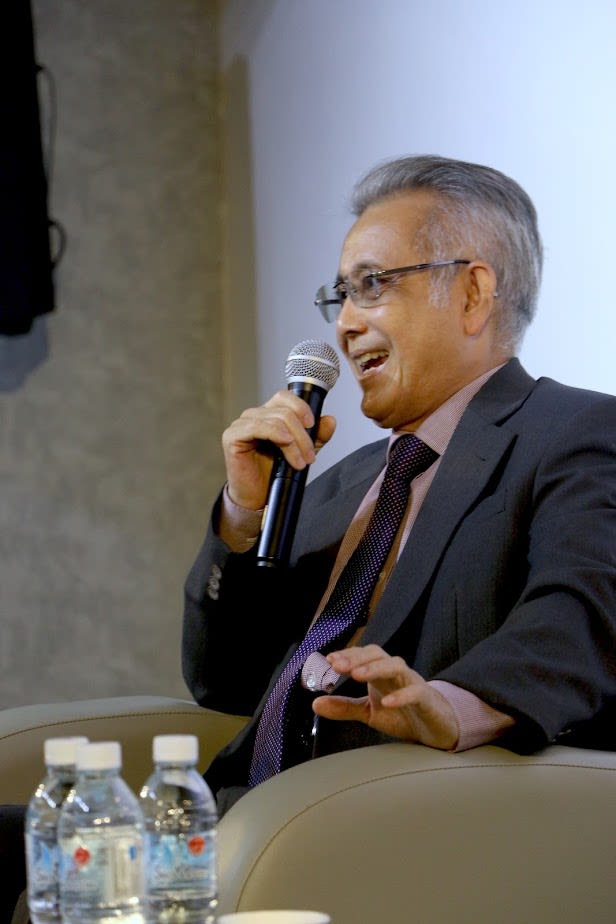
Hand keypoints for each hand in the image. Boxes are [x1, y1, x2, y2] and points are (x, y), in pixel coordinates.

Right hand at [221, 390, 335, 509]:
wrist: (258, 497)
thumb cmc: (275, 473)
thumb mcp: (303, 452)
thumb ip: (317, 436)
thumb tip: (330, 420)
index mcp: (269, 414)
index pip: (285, 397)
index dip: (301, 407)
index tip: (313, 425)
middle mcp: (255, 415)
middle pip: (284, 412)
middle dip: (302, 435)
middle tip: (310, 456)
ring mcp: (242, 424)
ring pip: (275, 420)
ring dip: (294, 442)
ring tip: (300, 462)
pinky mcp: (232, 436)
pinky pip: (256, 426)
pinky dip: (275, 433)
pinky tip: (285, 443)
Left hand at [312, 645, 458, 749]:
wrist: (437, 729)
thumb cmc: (403, 714)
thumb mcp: (369, 713)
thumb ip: (344, 707)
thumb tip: (315, 703)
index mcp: (380, 674)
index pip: (362, 655)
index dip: (346, 655)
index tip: (327, 660)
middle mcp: (395, 674)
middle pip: (377, 654)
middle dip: (356, 657)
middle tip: (337, 665)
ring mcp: (412, 684)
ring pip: (396, 666)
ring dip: (375, 668)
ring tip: (357, 675)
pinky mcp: (426, 700)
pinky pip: (415, 692)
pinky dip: (401, 695)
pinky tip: (387, 702)